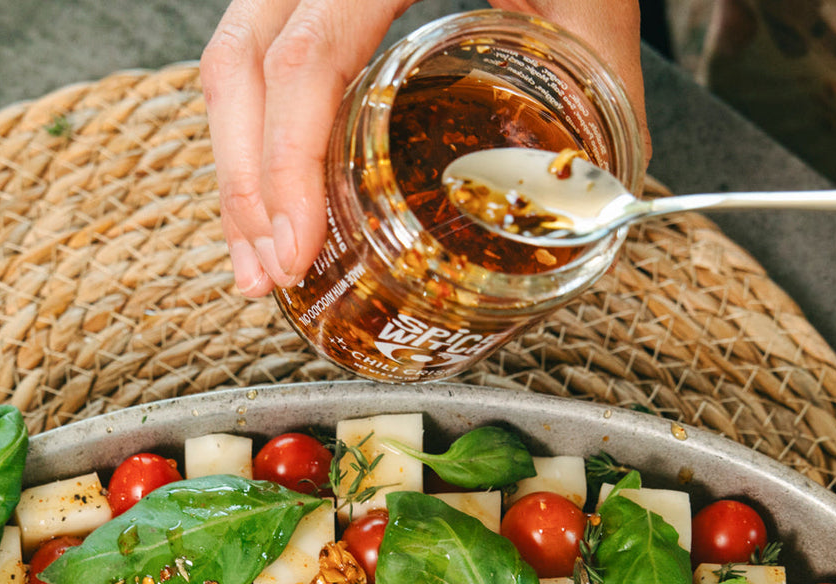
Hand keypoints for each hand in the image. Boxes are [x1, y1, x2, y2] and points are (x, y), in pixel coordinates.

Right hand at [201, 1, 646, 298]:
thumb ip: (594, 65)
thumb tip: (601, 195)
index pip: (305, 57)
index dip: (287, 164)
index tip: (297, 250)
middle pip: (241, 64)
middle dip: (244, 187)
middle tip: (269, 276)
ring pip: (234, 60)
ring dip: (237, 170)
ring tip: (261, 261)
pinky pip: (256, 56)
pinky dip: (257, 136)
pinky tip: (272, 202)